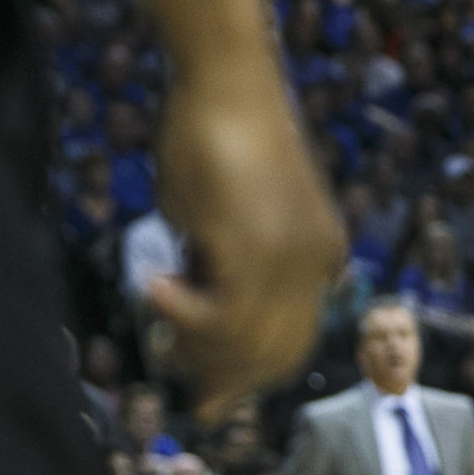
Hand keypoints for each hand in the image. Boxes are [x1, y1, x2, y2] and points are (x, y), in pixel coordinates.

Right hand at [143, 67, 344, 415]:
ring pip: (246, 344)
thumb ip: (218, 271)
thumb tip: (191, 328)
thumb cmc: (217, 138)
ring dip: (193, 345)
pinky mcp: (256, 247)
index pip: (291, 343)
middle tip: (175, 371)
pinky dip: (181, 315)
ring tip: (158, 315)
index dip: (246, 375)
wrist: (228, 82)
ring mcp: (292, 258)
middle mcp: (318, 264)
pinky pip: (222, 315)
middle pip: (274, 355)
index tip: (205, 392)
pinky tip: (152, 288)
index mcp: (321, 258)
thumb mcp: (223, 220)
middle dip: (220, 376)